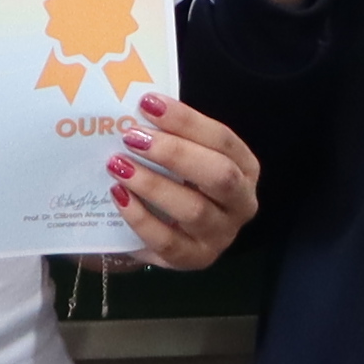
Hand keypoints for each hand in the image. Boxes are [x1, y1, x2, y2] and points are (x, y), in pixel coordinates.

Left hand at [107, 86, 262, 270]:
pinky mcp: (195, 259)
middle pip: (219, 175)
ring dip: (153, 185)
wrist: (164, 231)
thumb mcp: (182, 156)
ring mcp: (221, 235)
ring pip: (194, 210)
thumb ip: (171, 134)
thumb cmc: (176, 181)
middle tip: (132, 136)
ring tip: (118, 166)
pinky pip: (168, 241)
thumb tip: (139, 107)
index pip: (222, 140)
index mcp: (245, 168)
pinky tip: (119, 196)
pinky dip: (141, 218)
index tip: (148, 103)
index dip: (186, 120)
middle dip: (175, 153)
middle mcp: (242, 203)